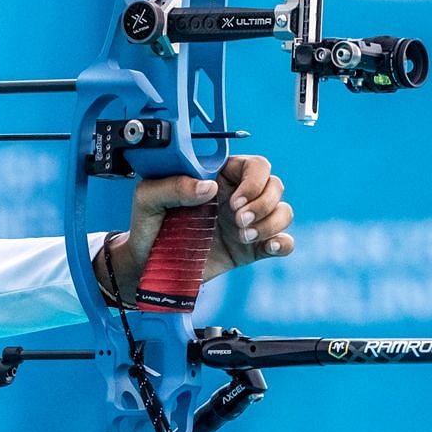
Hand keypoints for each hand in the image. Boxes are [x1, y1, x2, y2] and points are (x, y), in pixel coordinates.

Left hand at [100, 155, 294, 301]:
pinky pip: (284, 241)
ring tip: (244, 236)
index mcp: (217, 177)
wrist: (148, 266)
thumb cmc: (147, 225)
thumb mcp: (148, 198)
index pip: (253, 165)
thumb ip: (173, 186)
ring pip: (283, 211)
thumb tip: (208, 186)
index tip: (234, 201)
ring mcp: (246, 223)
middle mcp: (237, 197)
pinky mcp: (251, 249)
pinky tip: (268, 246)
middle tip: (237, 220)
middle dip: (263, 203)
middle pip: (274, 185)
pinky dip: (284, 242)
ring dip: (271, 222)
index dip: (253, 179)